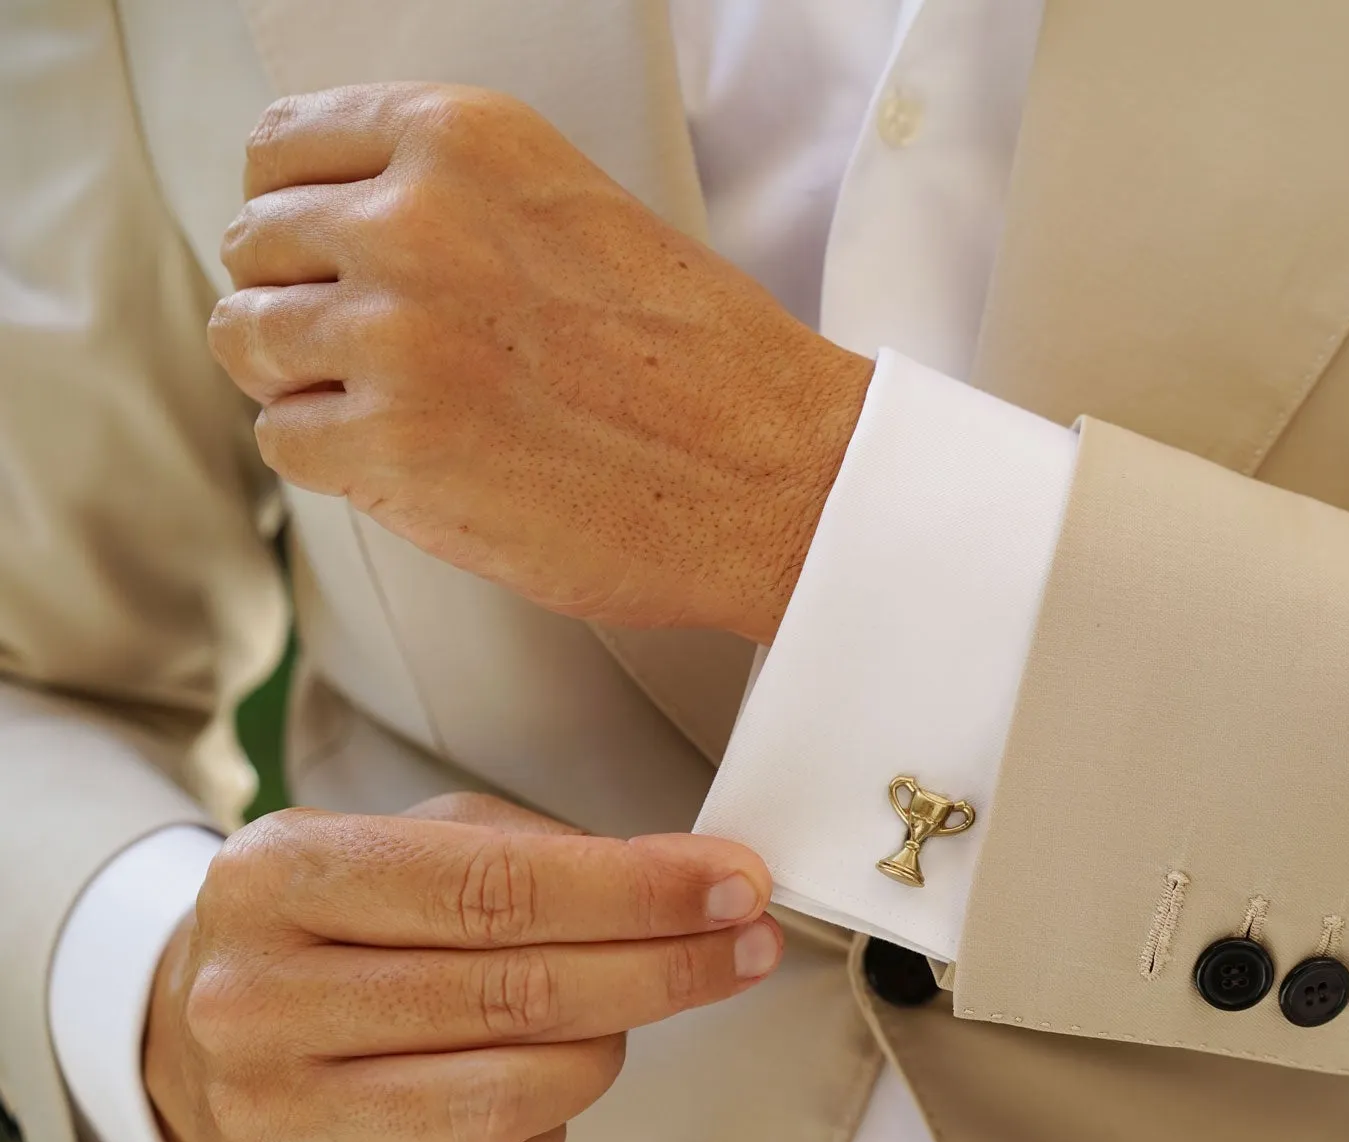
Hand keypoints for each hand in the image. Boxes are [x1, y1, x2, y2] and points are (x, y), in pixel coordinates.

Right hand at [142, 793, 781, 1141]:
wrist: (198, 1018)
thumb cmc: (337, 920)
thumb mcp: (417, 840)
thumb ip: (546, 851)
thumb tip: (692, 878)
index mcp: (282, 874)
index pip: (497, 886)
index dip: (638, 891)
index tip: (733, 885)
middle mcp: (255, 993)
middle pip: (513, 993)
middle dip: (661, 968)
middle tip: (742, 948)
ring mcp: (264, 1107)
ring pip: (503, 1098)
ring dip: (601, 1056)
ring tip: (619, 1020)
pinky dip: (542, 1140)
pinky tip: (549, 1095)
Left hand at [207, 83, 872, 643]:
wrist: (777, 473)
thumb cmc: (705, 361)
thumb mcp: (575, 211)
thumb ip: (453, 200)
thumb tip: (337, 231)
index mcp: (464, 139)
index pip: (282, 148)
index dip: (294, 214)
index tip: (321, 257)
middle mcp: (415, 219)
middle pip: (255, 246)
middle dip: (299, 304)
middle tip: (375, 355)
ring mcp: (395, 333)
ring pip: (248, 342)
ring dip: (307, 384)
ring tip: (398, 410)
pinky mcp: (390, 445)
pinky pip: (284, 440)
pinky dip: (336, 462)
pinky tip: (419, 462)